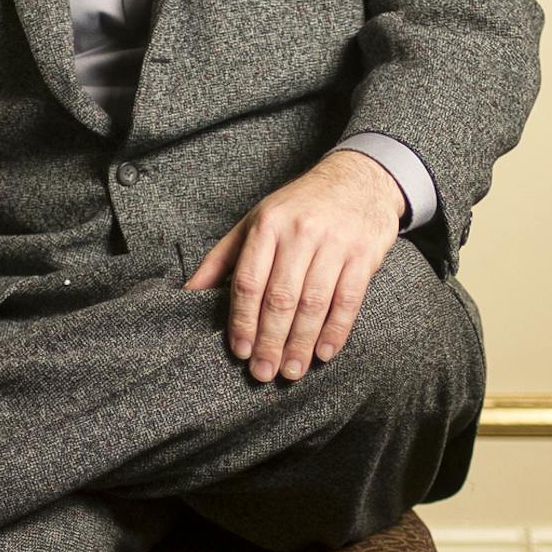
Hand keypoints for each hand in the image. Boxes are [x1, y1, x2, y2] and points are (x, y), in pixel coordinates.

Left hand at [182, 150, 404, 380]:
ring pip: (314, 303)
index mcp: (267, 225)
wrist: (358, 179)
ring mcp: (335, 243)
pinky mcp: (364, 254)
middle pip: (281, 298)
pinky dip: (335, 330)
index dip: (243, 320)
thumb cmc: (298, 207)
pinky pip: (348, 300)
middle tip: (264, 373)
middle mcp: (300, 232)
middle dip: (270, 341)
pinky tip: (324, 353)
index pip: (249, 281)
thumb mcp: (255, 222)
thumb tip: (187, 293)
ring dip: (301, 343)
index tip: (240, 351)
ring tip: (292, 372)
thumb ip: (222, 259)